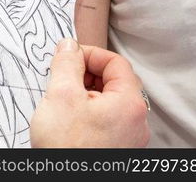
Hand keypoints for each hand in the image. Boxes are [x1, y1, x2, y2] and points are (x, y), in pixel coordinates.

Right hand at [30, 39, 149, 146]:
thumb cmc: (67, 146)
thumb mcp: (60, 94)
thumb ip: (66, 63)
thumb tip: (68, 46)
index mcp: (129, 103)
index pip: (115, 62)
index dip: (89, 54)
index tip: (68, 56)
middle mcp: (135, 121)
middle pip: (113, 81)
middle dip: (85, 74)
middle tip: (62, 78)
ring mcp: (126, 137)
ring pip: (106, 101)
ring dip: (83, 94)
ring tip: (61, 102)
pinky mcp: (115, 149)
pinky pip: (104, 120)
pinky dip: (85, 112)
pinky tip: (66, 120)